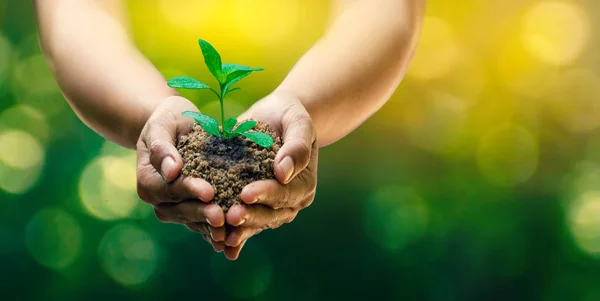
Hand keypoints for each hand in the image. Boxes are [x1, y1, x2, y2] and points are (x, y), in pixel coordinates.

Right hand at [136, 96, 226, 249]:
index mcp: (149, 180)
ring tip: (230, 231)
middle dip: (202, 213)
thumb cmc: (168, 120)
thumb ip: (162, 147)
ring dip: (211, 228)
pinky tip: (234, 238)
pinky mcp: (192, 210)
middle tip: (222, 216)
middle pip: (182, 210)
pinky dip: (217, 230)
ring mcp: (175, 208)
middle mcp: (159, 200)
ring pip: (194, 221)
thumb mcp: (162, 125)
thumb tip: (170, 171)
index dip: (189, 191)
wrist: (177, 126)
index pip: (170, 188)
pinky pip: (204, 223)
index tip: (209, 191)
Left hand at [222, 91, 317, 259]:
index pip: (285, 193)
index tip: (246, 194)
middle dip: (250, 216)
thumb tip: (283, 173)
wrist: (275, 117)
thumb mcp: (298, 123)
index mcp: (303, 184)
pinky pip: (244, 223)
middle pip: (271, 214)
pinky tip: (217, 243)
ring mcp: (272, 207)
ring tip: (221, 236)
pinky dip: (232, 233)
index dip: (266, 194)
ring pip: (256, 223)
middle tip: (230, 217)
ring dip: (240, 230)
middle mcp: (290, 201)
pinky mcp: (254, 206)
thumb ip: (296, 146)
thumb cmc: (289, 116)